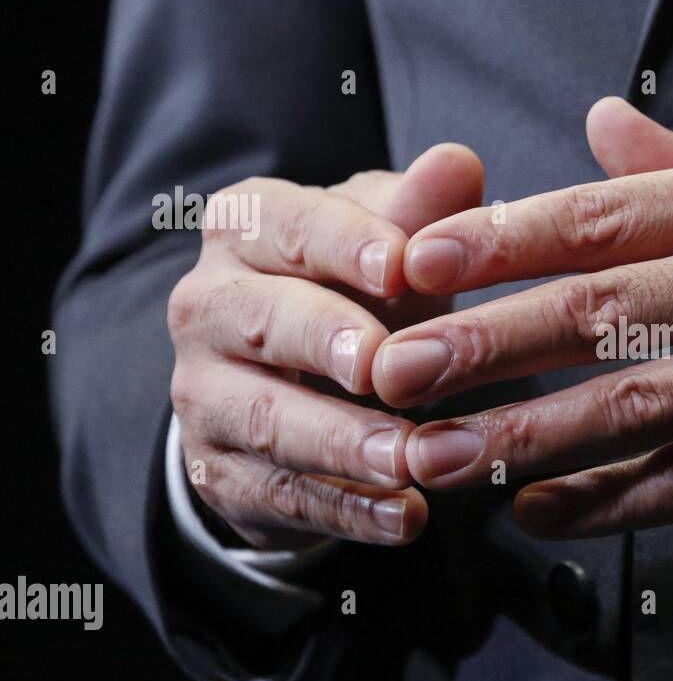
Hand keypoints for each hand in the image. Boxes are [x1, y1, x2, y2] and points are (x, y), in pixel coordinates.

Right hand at [167, 144, 482, 547]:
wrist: (294, 381)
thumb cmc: (359, 292)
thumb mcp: (390, 245)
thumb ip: (421, 211)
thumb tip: (460, 162)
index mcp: (248, 228)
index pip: (289, 226)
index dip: (342, 245)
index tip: (398, 267)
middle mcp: (208, 305)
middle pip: (261, 319)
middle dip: (326, 344)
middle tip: (386, 370)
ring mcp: (204, 392)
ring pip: (265, 417)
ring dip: (339, 443)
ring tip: (407, 462)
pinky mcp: (220, 469)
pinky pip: (280, 494)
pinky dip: (347, 511)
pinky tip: (407, 519)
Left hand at [374, 98, 672, 537]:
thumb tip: (597, 126)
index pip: (605, 216)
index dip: (501, 241)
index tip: (415, 264)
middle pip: (603, 313)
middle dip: (486, 345)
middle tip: (396, 371)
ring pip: (638, 408)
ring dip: (527, 438)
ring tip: (442, 456)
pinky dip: (615, 503)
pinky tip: (544, 515)